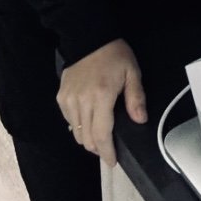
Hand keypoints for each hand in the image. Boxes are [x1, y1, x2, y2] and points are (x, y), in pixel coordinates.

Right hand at [57, 38, 146, 166]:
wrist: (88, 38)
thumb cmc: (114, 55)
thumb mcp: (132, 72)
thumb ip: (136, 98)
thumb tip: (140, 120)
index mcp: (101, 96)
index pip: (101, 134)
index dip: (106, 152)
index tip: (112, 162)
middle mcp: (81, 101)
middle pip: (87, 138)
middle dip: (98, 149)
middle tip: (108, 150)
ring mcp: (68, 100)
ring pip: (76, 133)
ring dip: (88, 139)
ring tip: (100, 137)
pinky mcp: (61, 97)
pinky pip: (69, 121)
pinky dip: (79, 127)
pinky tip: (88, 122)